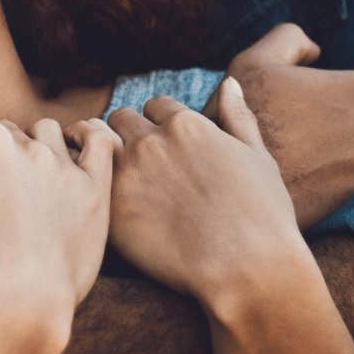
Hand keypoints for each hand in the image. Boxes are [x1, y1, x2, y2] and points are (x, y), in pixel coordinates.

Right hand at [0, 119, 113, 304]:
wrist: (16, 299)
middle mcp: (28, 144)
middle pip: (5, 134)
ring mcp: (66, 167)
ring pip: (48, 134)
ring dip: (34, 143)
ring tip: (24, 169)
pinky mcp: (95, 191)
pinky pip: (101, 145)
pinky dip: (90, 136)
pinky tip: (77, 146)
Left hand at [96, 78, 309, 303]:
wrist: (247, 270)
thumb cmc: (264, 217)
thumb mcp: (259, 158)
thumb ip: (238, 117)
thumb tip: (229, 83)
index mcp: (187, 124)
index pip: (156, 106)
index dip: (160, 123)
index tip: (165, 145)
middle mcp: (151, 142)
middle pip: (121, 120)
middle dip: (128, 134)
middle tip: (137, 162)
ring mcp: (127, 174)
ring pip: (98, 146)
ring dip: (105, 155)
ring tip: (112, 175)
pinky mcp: (110, 208)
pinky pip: (90, 183)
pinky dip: (94, 187)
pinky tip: (103, 201)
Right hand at [224, 23, 353, 227]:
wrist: (245, 182)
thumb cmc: (250, 118)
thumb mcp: (256, 61)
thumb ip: (291, 39)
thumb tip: (316, 50)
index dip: (326, 108)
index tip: (301, 122)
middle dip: (347, 134)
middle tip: (307, 147)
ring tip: (316, 169)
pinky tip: (329, 186)